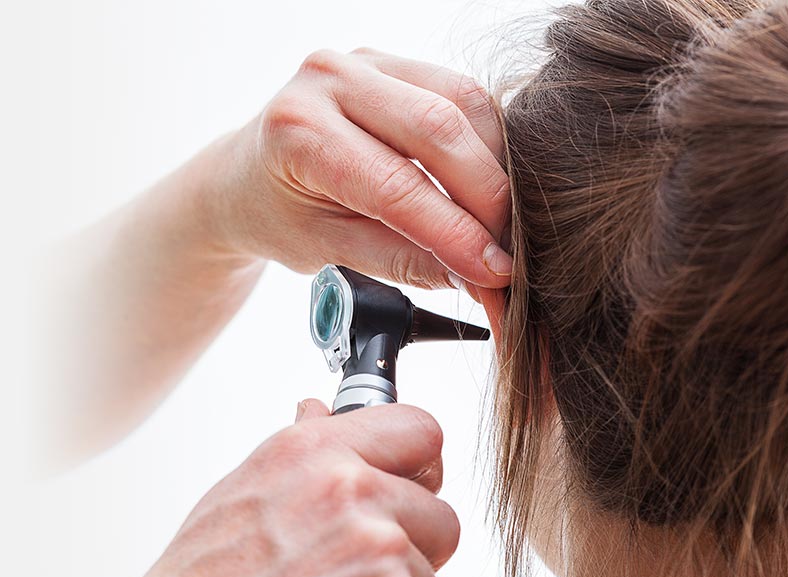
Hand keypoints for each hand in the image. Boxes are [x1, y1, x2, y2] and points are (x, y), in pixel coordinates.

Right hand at [111, 401, 457, 576]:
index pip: (419, 429)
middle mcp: (350, 490)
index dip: (417, 466)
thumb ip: (298, 451)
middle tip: (355, 569)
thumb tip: (320, 411)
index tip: (409, 485)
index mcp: (311, 453)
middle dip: (410, 542)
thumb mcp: (237, 499)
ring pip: (430, 572)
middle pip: (438, 511)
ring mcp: (380, 549)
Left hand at [205, 48, 511, 288]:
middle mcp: (331, 79)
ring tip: (502, 221)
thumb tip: (476, 276)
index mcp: (299, 131)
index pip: (397, 185)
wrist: (247, 178)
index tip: (497, 273)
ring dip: (495, 166)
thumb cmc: (280, 216)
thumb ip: (403, 261)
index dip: (456, 233)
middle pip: (439, 129)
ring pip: (463, 103)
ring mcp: (367, 61)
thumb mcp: (329, 251)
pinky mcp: (396, 62)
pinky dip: (486, 141)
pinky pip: (463, 94)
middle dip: (488, 197)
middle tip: (511, 250)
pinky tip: (488, 182)